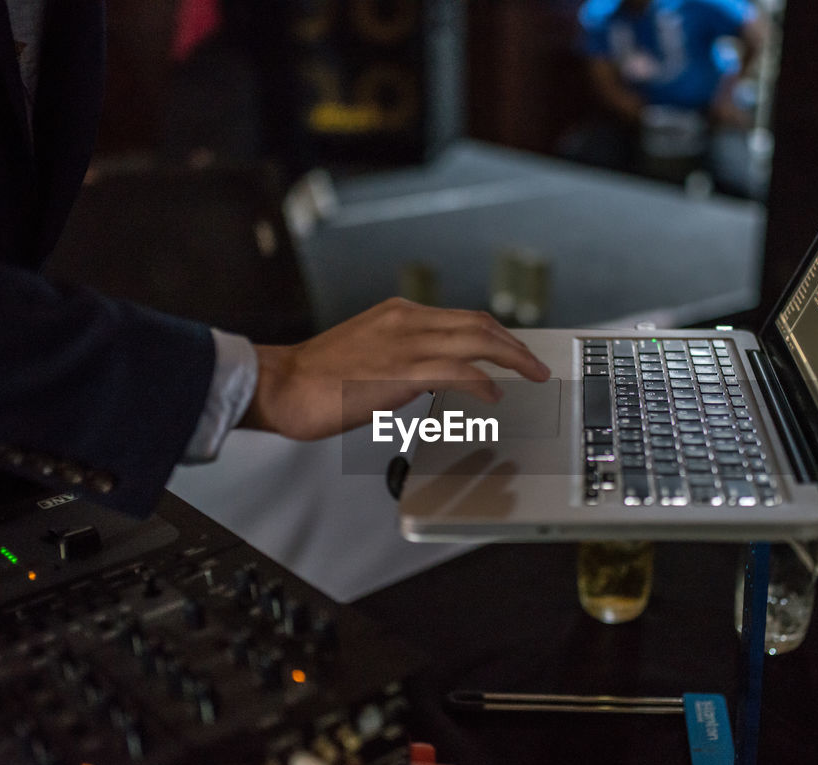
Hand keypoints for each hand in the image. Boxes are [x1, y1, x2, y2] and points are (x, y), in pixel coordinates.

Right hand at [239, 298, 550, 440]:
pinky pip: (457, 372)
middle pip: (479, 324)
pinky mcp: (401, 371)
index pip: (462, 318)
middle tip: (536, 365)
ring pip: (477, 342)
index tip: (514, 351)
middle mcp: (406, 321)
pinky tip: (494, 396)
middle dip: (514, 345)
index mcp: (398, 314)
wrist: (281, 385)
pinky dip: (483, 382)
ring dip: (512, 359)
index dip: (496, 335)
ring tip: (532, 376)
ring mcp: (405, 344)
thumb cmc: (316, 378)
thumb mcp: (367, 354)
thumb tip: (432, 378)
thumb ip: (402, 359)